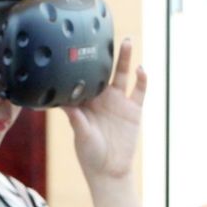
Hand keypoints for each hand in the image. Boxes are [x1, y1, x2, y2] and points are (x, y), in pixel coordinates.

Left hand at [63, 38, 143, 184]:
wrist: (111, 171)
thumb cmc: (90, 154)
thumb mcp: (81, 134)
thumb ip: (75, 118)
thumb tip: (63, 102)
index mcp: (85, 102)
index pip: (82, 78)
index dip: (81, 63)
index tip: (78, 46)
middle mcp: (102, 99)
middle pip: (104, 71)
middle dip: (105, 54)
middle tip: (104, 35)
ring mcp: (119, 102)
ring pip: (123, 75)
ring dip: (126, 59)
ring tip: (127, 41)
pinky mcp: (134, 110)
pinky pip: (139, 91)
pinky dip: (142, 80)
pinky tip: (141, 69)